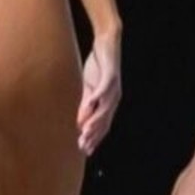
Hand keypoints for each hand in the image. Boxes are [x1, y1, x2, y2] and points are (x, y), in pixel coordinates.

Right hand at [77, 32, 120, 155]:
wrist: (107, 43)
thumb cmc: (98, 66)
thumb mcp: (89, 88)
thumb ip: (86, 105)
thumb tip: (80, 123)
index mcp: (108, 103)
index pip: (101, 125)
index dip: (94, 139)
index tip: (84, 150)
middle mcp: (113, 99)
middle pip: (104, 121)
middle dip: (93, 135)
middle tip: (83, 146)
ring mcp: (113, 88)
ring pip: (105, 108)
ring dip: (95, 121)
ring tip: (86, 131)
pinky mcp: (110, 76)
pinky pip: (104, 89)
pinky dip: (97, 97)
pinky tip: (90, 103)